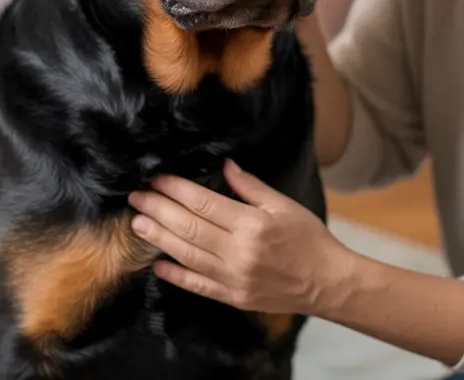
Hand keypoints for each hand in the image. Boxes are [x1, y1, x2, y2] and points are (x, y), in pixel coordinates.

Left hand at [127, 159, 355, 315]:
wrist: (327, 283)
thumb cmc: (309, 239)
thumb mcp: (285, 206)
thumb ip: (251, 187)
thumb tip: (224, 166)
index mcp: (252, 225)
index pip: (204, 203)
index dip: (176, 189)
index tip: (156, 179)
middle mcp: (238, 252)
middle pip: (188, 227)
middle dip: (158, 210)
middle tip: (136, 197)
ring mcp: (233, 278)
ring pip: (187, 255)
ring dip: (159, 238)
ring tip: (138, 224)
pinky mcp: (232, 297)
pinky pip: (197, 285)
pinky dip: (175, 276)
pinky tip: (157, 265)